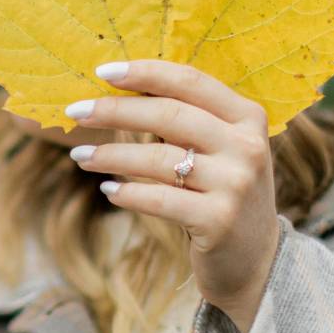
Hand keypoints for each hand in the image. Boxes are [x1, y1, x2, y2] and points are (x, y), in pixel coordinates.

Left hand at [63, 60, 281, 330]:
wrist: (257, 260)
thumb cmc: (224, 193)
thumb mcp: (221, 150)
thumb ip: (187, 121)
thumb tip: (123, 92)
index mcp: (248, 117)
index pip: (190, 81)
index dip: (144, 72)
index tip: (103, 72)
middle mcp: (247, 146)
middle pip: (168, 115)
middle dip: (115, 110)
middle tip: (76, 111)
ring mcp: (235, 184)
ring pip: (158, 158)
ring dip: (110, 155)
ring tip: (80, 156)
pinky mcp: (218, 221)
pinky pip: (159, 199)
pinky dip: (128, 193)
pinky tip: (108, 191)